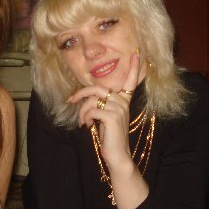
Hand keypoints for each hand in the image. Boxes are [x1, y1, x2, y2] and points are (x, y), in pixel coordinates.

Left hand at [68, 53, 140, 167]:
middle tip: (71, 101)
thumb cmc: (110, 137)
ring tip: (83, 121)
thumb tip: (85, 99)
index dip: (134, 68)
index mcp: (124, 101)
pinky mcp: (112, 117)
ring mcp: (119, 109)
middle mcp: (123, 102)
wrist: (117, 155)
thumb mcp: (106, 117)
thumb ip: (101, 104)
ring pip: (92, 100)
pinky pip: (91, 110)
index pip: (131, 82)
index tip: (137, 53)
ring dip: (82, 111)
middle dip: (81, 93)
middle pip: (98, 88)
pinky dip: (85, 117)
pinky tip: (88, 125)